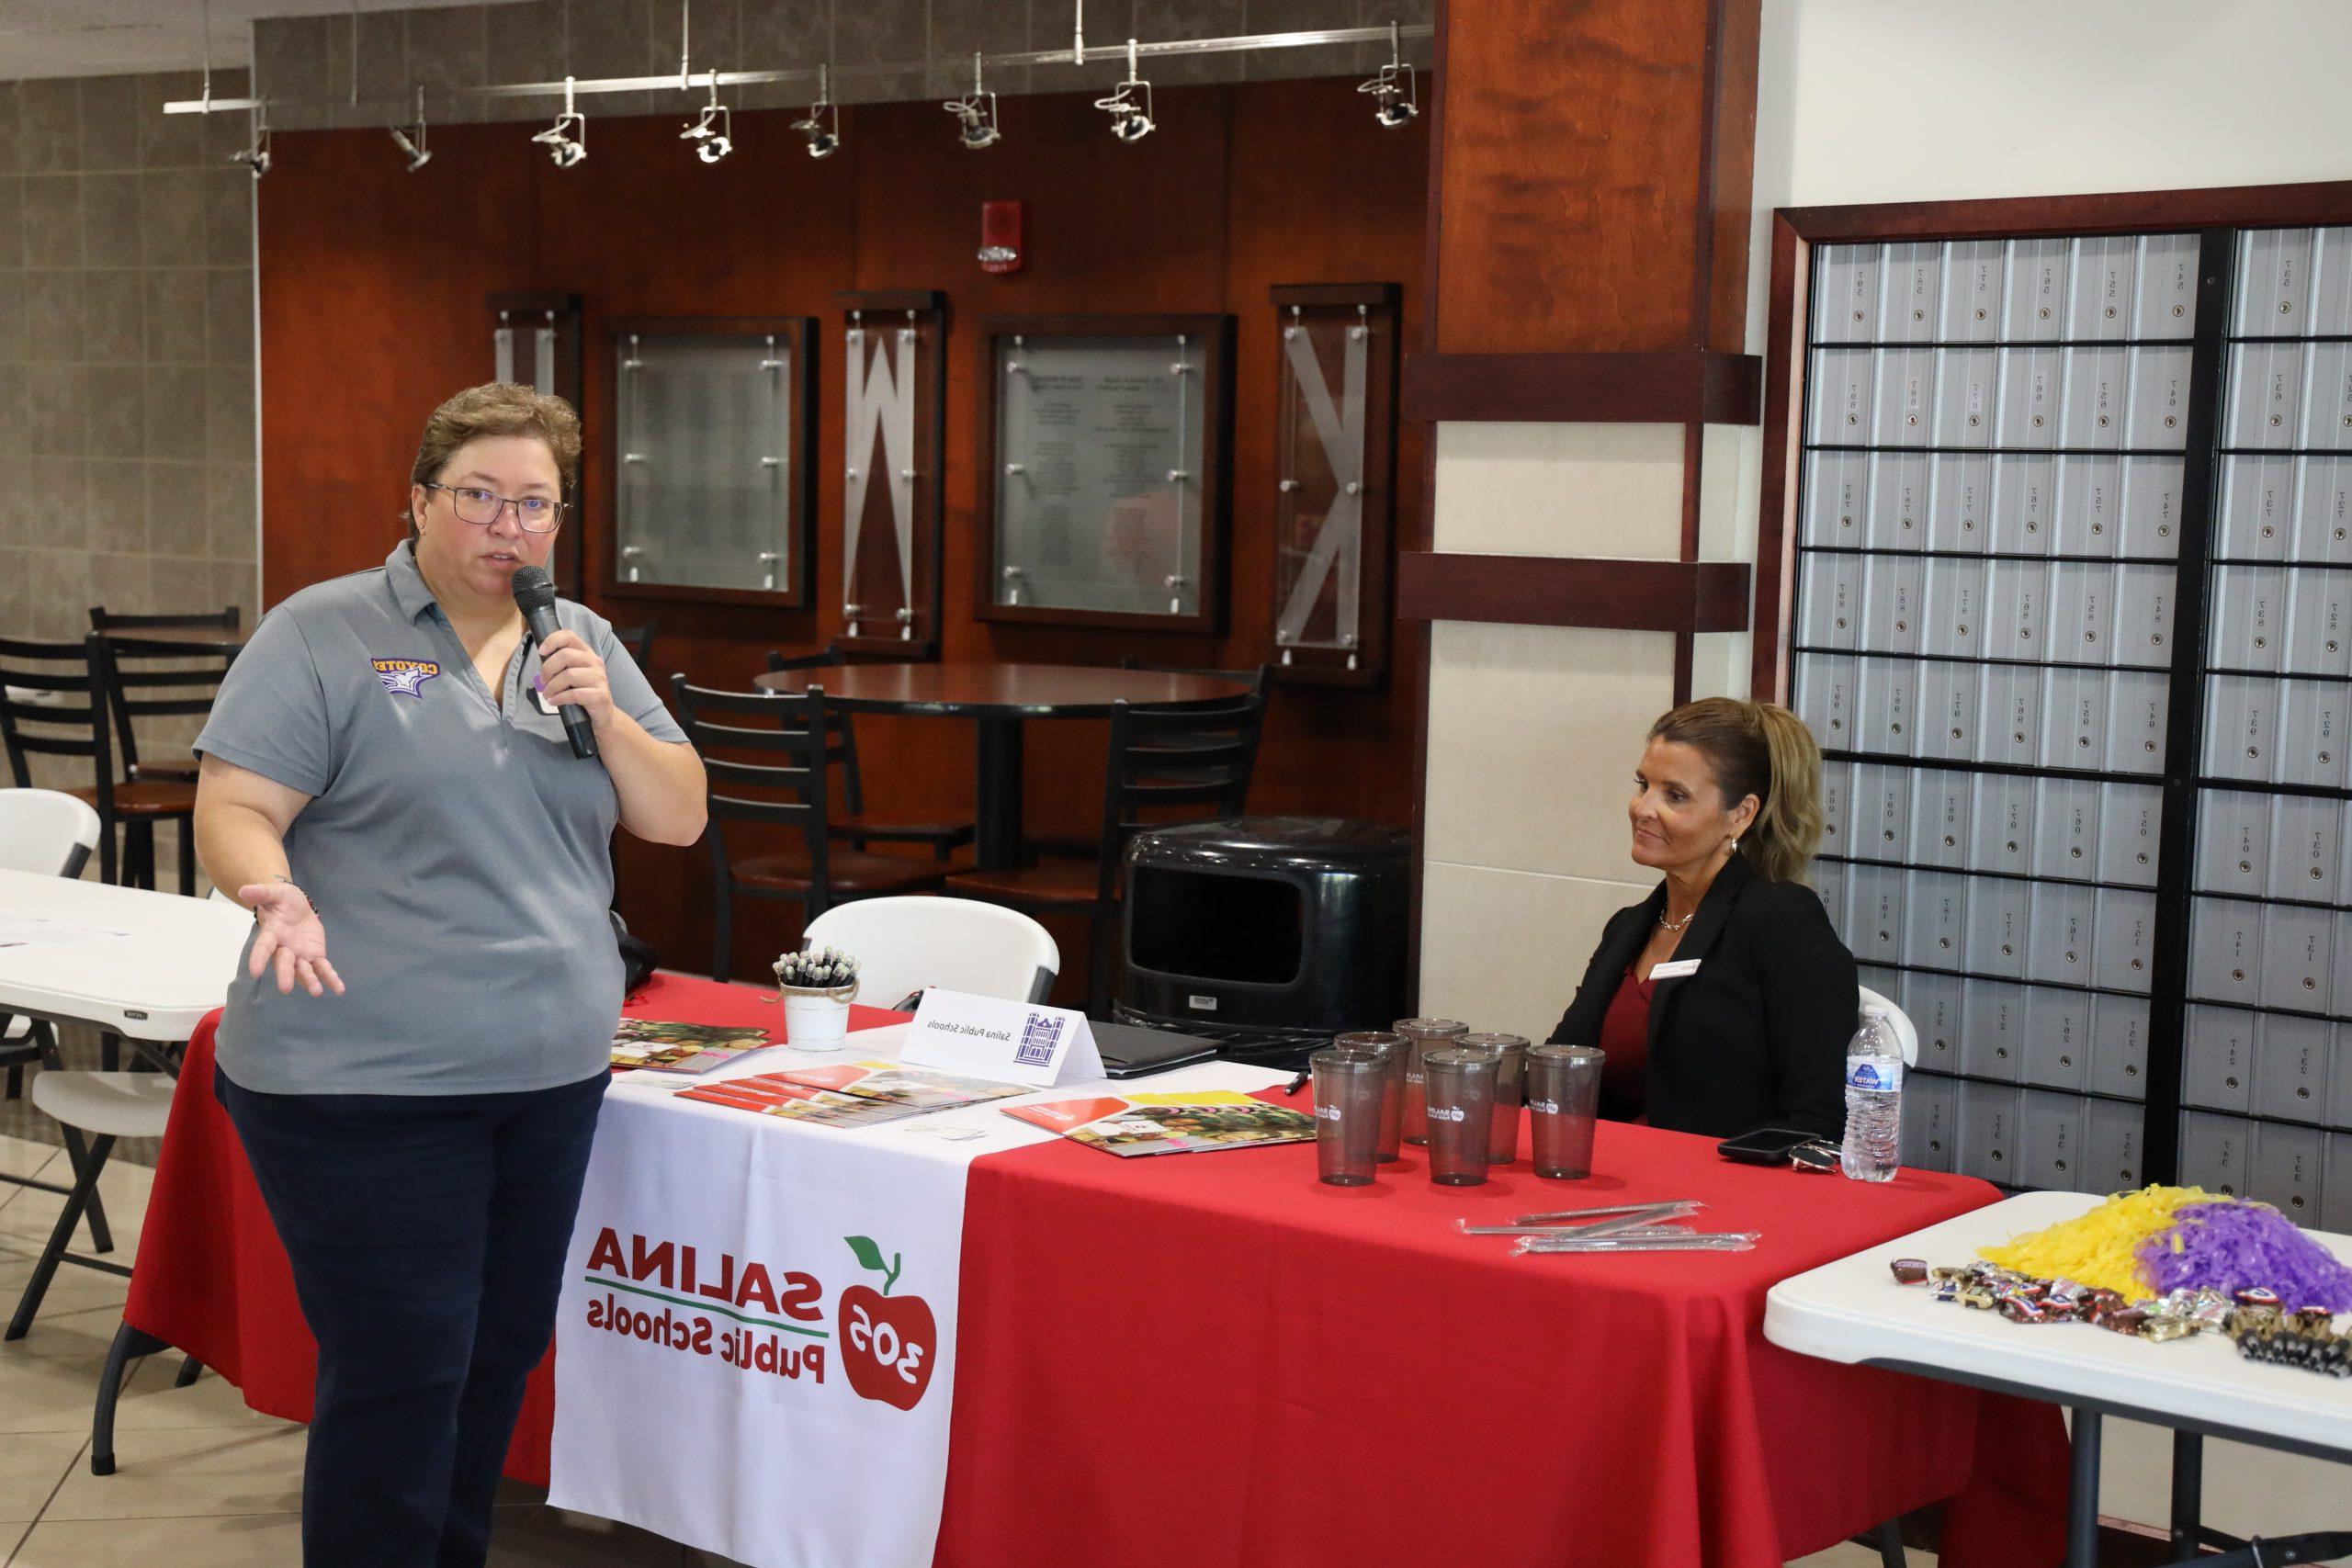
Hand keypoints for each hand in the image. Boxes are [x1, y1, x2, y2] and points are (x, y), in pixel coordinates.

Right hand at [240, 880, 343, 997]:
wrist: (297, 906)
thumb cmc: (282, 901)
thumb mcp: (275, 893)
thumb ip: (262, 893)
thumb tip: (244, 890)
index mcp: (272, 934)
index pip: (263, 947)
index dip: (258, 958)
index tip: (254, 972)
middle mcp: (284, 949)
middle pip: (284, 963)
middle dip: (285, 974)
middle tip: (285, 988)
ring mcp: (300, 955)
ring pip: (303, 970)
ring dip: (309, 980)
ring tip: (317, 991)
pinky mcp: (315, 956)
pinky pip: (323, 968)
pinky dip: (330, 978)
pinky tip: (339, 989)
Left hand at [536, 630, 614, 734]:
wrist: (602, 715)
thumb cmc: (583, 692)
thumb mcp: (572, 673)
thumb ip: (561, 663)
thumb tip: (542, 656)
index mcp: (587, 653)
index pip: (569, 636)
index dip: (552, 640)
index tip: (541, 652)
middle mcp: (595, 662)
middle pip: (566, 655)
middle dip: (548, 669)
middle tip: (543, 681)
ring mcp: (599, 678)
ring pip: (569, 675)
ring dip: (552, 686)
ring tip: (547, 694)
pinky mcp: (600, 695)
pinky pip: (575, 694)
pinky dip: (559, 698)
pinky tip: (553, 702)